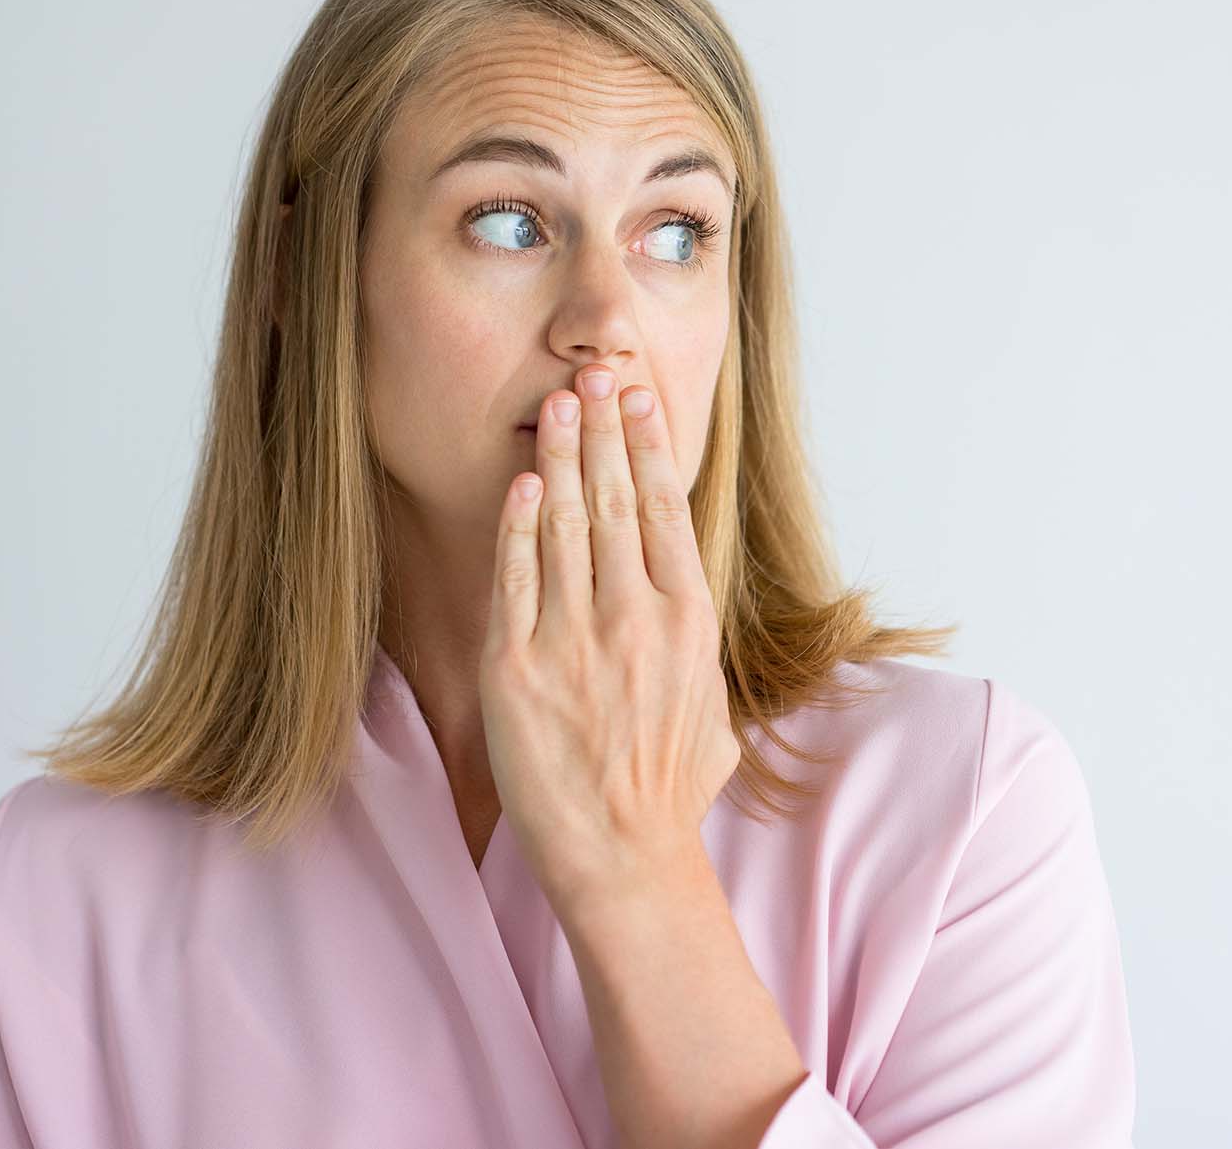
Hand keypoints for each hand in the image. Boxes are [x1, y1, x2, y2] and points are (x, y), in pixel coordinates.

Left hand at [480, 364, 740, 911]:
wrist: (620, 855)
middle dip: (601, 429)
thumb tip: (687, 609)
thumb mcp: (714, 709)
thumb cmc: (669, 790)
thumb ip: (697, 648)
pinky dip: (519, 525)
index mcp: (688, 622)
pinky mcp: (519, 665)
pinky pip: (517, 577)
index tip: (637, 399)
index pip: (666, 510)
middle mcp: (634, 618)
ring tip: (555, 405)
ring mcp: (574, 638)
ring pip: (566, 525)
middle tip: (591, 375)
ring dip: (561, 457)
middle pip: (615, 500)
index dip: (648, 445)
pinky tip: (522, 482)